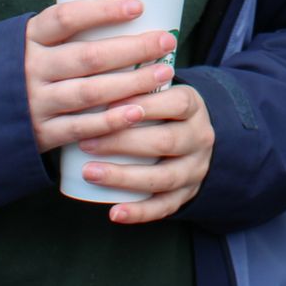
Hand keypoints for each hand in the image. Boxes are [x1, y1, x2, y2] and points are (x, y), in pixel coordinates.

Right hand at [25, 0, 176, 153]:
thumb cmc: (24, 66)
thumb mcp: (33, 42)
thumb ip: (67, 30)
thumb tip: (130, 11)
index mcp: (30, 38)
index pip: (65, 18)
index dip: (103, 11)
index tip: (138, 6)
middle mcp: (31, 68)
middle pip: (88, 56)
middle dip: (133, 48)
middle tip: (166, 40)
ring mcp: (36, 101)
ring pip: (90, 91)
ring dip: (131, 83)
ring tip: (163, 73)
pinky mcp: (42, 132)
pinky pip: (81, 127)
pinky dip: (111, 121)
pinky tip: (138, 112)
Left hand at [72, 83, 215, 224]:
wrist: (195, 139)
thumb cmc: (163, 110)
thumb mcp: (160, 90)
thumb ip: (135, 82)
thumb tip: (94, 71)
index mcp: (194, 107)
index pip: (175, 102)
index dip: (144, 104)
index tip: (107, 105)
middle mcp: (200, 138)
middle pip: (166, 141)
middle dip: (123, 143)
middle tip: (86, 142)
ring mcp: (195, 169)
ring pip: (163, 178)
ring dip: (124, 177)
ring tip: (89, 173)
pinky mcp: (186, 195)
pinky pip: (164, 207)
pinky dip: (139, 213)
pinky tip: (114, 213)